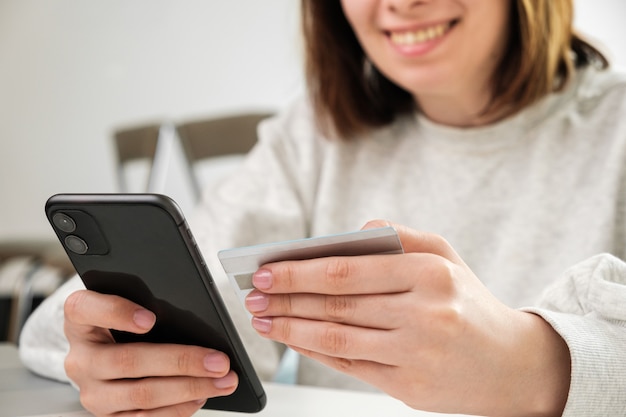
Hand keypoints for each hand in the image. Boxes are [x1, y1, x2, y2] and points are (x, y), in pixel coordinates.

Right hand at [63, 290, 237, 416]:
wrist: (103, 351)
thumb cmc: (124, 321)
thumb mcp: (128, 304)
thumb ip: (149, 304)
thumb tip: (196, 320)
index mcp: (80, 319)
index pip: (86, 309)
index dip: (117, 313)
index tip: (150, 318)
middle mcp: (80, 357)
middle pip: (129, 361)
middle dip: (181, 361)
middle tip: (219, 361)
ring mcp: (91, 390)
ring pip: (142, 395)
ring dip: (189, 389)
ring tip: (222, 381)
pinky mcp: (106, 415)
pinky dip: (178, 408)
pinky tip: (201, 396)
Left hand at [245, 220, 569, 416]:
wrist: (514, 363)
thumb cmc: (470, 303)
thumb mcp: (447, 256)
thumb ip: (401, 236)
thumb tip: (352, 231)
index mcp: (431, 273)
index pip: (348, 270)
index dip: (301, 272)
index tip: (268, 270)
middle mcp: (424, 313)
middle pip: (337, 304)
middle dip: (287, 300)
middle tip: (254, 295)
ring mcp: (416, 353)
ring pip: (337, 338)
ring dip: (292, 329)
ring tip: (263, 320)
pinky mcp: (408, 385)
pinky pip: (350, 365)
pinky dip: (315, 352)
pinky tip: (293, 341)